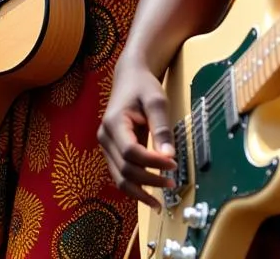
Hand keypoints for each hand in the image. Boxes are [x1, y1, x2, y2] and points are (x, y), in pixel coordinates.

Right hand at [98, 57, 176, 207]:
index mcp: (114, 122)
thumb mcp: (156, 101)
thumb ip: (162, 127)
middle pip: (124, 169)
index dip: (152, 162)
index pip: (130, 152)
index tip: (174, 164)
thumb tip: (169, 155)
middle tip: (172, 182)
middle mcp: (105, 136)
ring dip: (139, 192)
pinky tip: (148, 195)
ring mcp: (106, 145)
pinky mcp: (111, 151)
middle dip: (149, 180)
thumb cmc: (143, 86)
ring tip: (159, 203)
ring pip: (119, 178)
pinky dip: (134, 187)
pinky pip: (120, 174)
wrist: (130, 77)